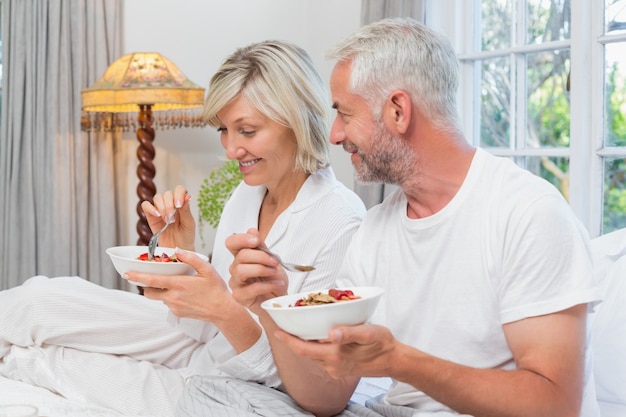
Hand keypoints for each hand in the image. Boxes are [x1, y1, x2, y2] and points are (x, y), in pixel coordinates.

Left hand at [125, 248, 234, 322]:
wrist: (222, 310)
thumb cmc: (216, 289)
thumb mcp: (207, 269)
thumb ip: (191, 258)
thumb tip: (177, 250)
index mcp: (178, 284)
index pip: (152, 280)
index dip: (137, 277)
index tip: (127, 273)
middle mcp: (173, 297)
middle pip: (149, 292)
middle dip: (147, 286)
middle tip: (152, 279)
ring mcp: (174, 307)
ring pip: (159, 298)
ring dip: (160, 291)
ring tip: (174, 285)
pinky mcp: (177, 313)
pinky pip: (168, 304)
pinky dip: (170, 298)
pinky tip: (184, 295)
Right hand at [141, 185, 195, 250]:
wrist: (177, 249)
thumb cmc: (186, 236)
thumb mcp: (189, 224)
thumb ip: (186, 210)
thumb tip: (187, 196)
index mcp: (182, 204)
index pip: (179, 189)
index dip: (178, 194)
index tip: (179, 205)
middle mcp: (171, 204)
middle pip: (167, 194)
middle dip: (170, 205)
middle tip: (173, 219)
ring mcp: (160, 209)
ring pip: (157, 198)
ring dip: (162, 208)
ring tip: (166, 220)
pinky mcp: (150, 216)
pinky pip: (145, 205)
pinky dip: (150, 208)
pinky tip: (157, 215)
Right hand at [227, 228, 288, 314]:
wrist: (280, 298)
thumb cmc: (273, 279)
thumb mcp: (272, 260)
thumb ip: (262, 246)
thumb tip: (252, 231)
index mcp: (242, 256)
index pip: (231, 243)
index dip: (241, 239)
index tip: (256, 241)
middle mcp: (236, 268)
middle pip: (241, 256)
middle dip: (261, 257)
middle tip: (275, 261)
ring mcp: (236, 283)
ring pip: (241, 271)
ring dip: (262, 269)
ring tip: (274, 272)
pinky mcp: (239, 297)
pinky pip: (251, 288)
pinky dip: (267, 285)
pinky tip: (277, 284)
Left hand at [275, 323, 397, 378]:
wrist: (394, 360)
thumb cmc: (382, 343)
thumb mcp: (368, 332)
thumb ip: (349, 333)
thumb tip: (332, 333)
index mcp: (336, 355)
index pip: (303, 349)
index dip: (288, 340)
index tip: (276, 331)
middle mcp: (332, 365)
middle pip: (305, 353)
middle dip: (292, 341)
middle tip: (283, 326)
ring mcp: (336, 369)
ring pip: (313, 356)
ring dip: (304, 344)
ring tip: (298, 329)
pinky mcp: (341, 369)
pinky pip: (322, 359)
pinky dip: (316, 348)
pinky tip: (318, 338)